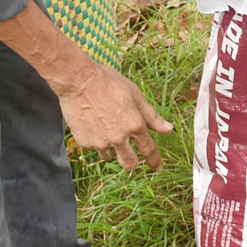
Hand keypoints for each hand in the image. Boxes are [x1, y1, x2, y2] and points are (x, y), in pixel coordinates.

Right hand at [50, 62, 173, 169]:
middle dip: (131, 161)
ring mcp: (100, 141)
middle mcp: (119, 137)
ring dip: (111, 148)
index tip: (156, 166)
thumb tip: (169, 129)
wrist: (78, 81)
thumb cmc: (108, 83)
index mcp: (135, 125)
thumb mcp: (135, 95)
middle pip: (129, 163)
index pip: (148, 149)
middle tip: (129, 154)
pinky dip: (95, 139)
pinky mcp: (84, 142)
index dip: (154, 160)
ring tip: (105, 128)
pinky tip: (92, 123)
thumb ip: (152, 116)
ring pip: (109, 155)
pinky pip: (94, 147)